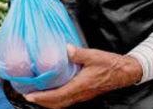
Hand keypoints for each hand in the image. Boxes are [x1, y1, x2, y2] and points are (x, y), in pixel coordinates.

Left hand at [24, 45, 143, 107]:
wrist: (125, 72)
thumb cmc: (110, 64)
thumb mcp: (94, 56)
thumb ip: (79, 53)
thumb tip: (66, 49)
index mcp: (81, 86)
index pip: (58, 96)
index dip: (43, 97)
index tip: (30, 95)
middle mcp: (80, 93)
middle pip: (57, 103)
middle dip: (41, 102)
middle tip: (27, 95)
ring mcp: (82, 95)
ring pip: (62, 103)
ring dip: (48, 101)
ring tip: (36, 94)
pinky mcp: (84, 93)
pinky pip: (67, 99)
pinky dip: (56, 98)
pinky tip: (51, 91)